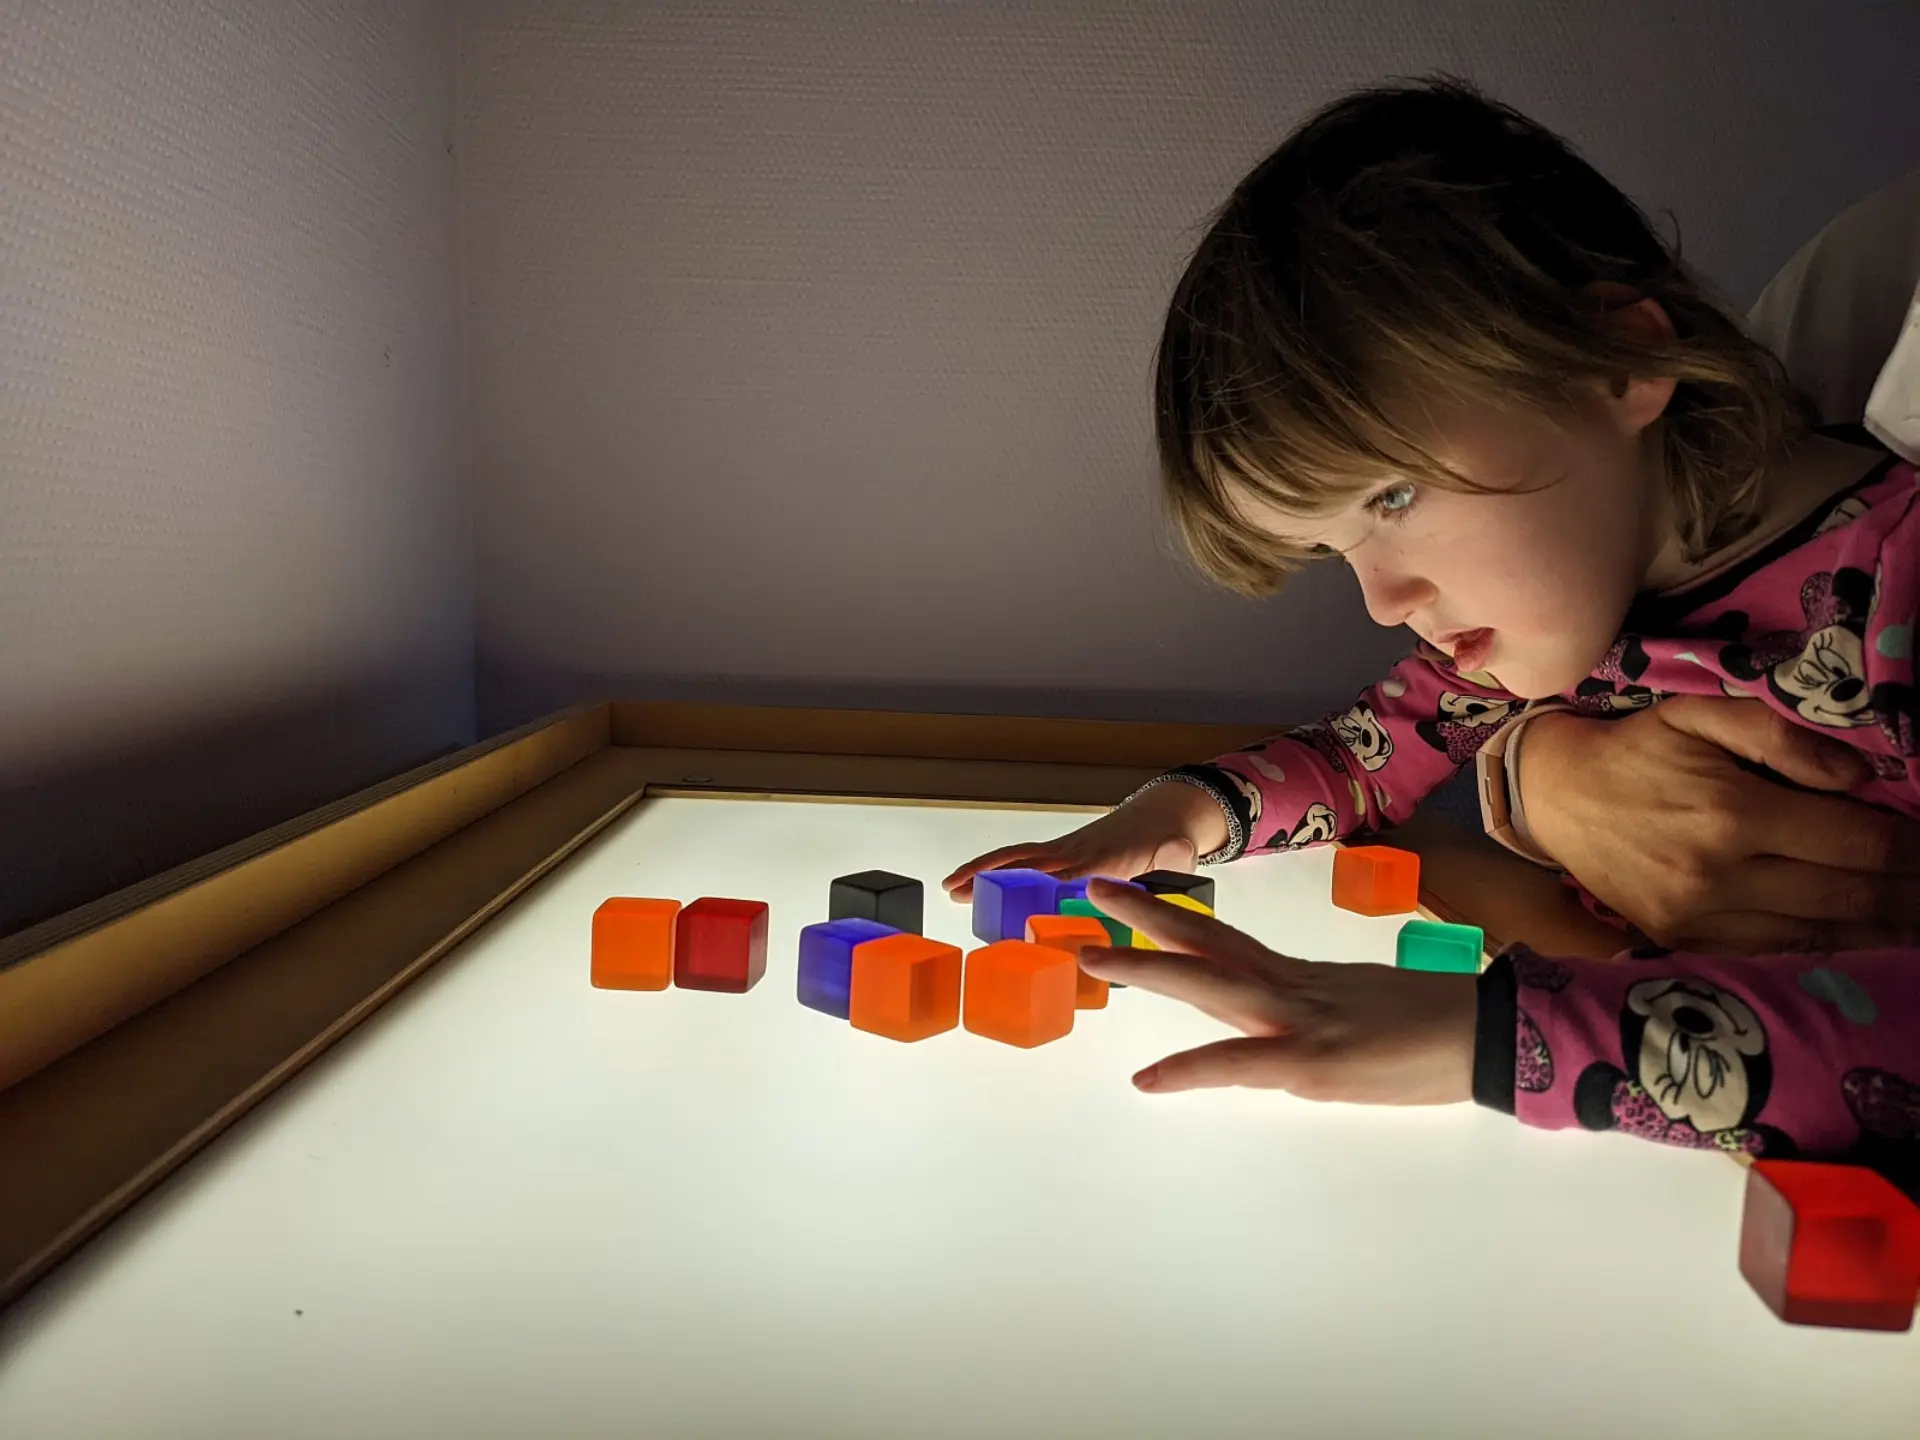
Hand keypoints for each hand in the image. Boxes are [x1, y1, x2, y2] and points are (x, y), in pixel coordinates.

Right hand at [941, 781, 1229, 901]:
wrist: (1163, 815)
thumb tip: (1177, 852)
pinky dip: (992, 869)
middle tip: (959, 891)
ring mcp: (1065, 852)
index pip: (1071, 874)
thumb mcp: (1179, 853)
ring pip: (1017, 860)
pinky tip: (969, 884)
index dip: (1044, 887)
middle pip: (1029, 864)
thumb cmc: (1169, 841)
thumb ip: (1177, 858)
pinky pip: (1020, 861)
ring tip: (951, 888)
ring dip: (983, 871)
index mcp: (1106, 858)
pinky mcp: (1058, 855)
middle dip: (994, 876)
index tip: (1017, 903)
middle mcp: (1077, 852)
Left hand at [1076, 879, 1476, 1103]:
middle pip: (1206, 943)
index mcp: (1302, 979)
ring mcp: (1299, 1021)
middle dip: (1146, 919)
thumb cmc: (1439, 1028)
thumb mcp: (1364, 1012)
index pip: (1226, 941)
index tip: (1133, 900)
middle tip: (1093, 892)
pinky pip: (1240, 1064)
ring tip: (1092, 956)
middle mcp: (1291, 988)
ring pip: (1209, 985)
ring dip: (1147, 968)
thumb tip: (1293, 1035)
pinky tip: (1149, 1080)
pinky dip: (1190, 1070)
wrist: (1492, 1034)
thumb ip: (1320, 1016)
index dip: (1176, 921)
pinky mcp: (1313, 1062)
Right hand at [1519, 696, 1919, 951]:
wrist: (1555, 797)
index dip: (1912, 847)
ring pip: (1820, 934)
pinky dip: (1827, 946)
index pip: (1857, 841)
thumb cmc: (1636, 749)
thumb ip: (1781, 737)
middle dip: (1911, 893)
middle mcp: (1720, 874)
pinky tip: (1862, 937)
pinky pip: (1775, 952)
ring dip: (1883, 929)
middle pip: (1850, 895)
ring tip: (1918, 918)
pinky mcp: (1683, 940)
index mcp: (1733, 812)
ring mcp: (1700, 916)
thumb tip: (1857, 777)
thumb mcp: (1700, 715)